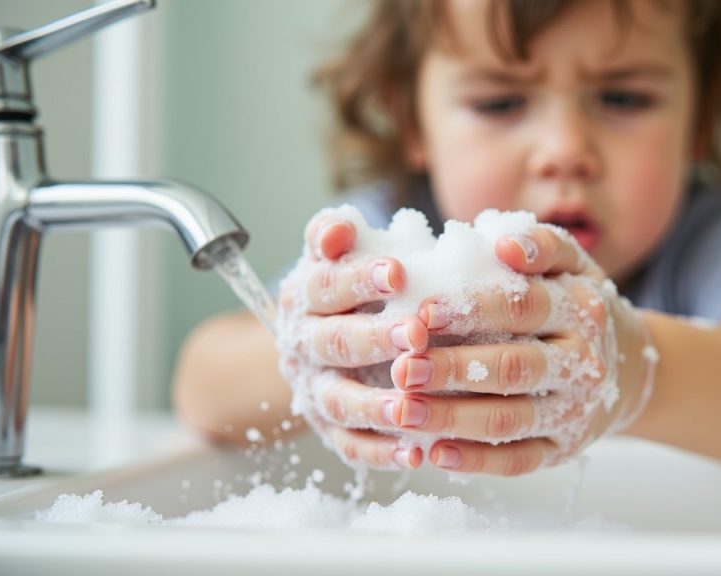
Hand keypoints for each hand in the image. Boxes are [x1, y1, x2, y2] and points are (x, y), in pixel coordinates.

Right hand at [276, 211, 428, 469]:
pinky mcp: (331, 429)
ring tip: (411, 405)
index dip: (358, 279)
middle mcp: (303, 345)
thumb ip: (334, 237)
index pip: (326, 286)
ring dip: (375, 404)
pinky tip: (415, 452)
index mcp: (305, 297)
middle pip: (333, 343)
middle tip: (417, 333)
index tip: (399, 273)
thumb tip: (338, 228)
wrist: (326, 343)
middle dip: (375, 338)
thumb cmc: (352, 291)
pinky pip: (351, 446)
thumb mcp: (338, 256)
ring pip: (339, 400)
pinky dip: (380, 453)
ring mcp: (315, 390)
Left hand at [384, 226, 657, 475]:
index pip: (522, 307)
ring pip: (509, 419)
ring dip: (452, 418)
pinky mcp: (563, 447)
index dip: (471, 309)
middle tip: (402, 370)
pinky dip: (475, 460)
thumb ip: (541, 245)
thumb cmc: (574, 307)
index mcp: (579, 310)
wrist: (626, 368)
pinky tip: (435, 453)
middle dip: (453, 369)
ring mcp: (574, 410)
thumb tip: (504, 245)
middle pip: (513, 367)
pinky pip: (517, 459)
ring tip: (404, 413)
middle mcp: (582, 362)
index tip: (421, 313)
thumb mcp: (572, 266)